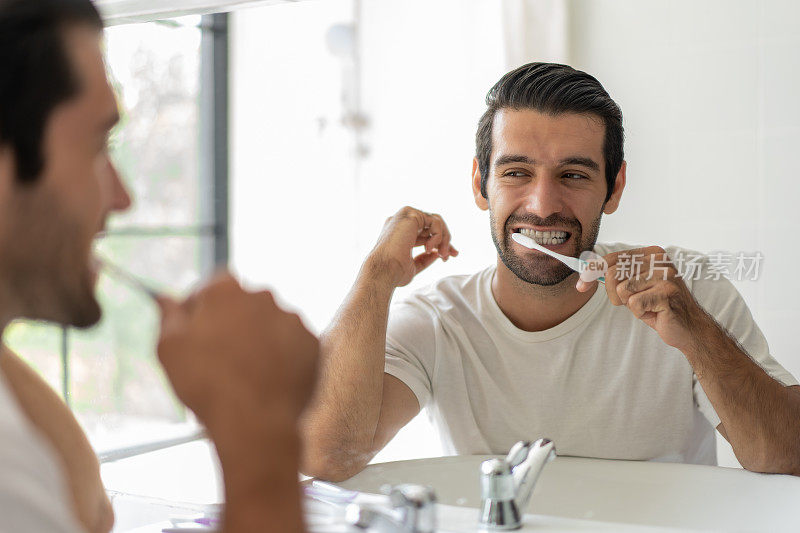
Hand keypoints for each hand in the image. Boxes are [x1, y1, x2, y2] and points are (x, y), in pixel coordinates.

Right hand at [156, 273, 318, 429]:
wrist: (255, 422)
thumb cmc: (206, 384)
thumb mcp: (170, 348)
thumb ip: (169, 316)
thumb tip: (164, 298)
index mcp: (226, 291)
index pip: (212, 286)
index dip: (201, 307)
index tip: (195, 331)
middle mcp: (263, 296)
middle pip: (243, 304)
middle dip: (231, 323)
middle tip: (220, 357)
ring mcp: (292, 319)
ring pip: (269, 323)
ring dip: (258, 339)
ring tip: (246, 373)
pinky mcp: (311, 342)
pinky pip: (292, 344)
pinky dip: (282, 356)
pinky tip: (267, 378)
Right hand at [367, 206, 458, 286]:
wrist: (384, 271)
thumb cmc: (393, 272)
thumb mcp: (413, 266)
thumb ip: (424, 259)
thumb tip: (436, 254)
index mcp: (399, 233)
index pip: (425, 233)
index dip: (440, 243)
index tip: (449, 256)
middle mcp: (401, 222)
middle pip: (432, 225)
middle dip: (446, 240)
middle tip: (452, 255)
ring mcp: (405, 216)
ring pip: (436, 221)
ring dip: (444, 238)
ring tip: (442, 254)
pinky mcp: (410, 214)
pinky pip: (434, 221)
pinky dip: (438, 235)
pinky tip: (430, 248)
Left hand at [577, 246, 708, 350]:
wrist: (689, 328)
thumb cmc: (659, 307)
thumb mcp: (635, 286)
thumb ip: (616, 275)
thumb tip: (587, 272)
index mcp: (651, 254)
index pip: (611, 258)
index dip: (592, 272)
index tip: (581, 285)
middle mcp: (659, 260)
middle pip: (612, 273)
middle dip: (612, 294)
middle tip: (629, 303)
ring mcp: (665, 275)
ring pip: (622, 290)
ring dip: (629, 305)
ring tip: (647, 306)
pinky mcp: (667, 292)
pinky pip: (633, 304)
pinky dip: (640, 314)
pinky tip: (655, 313)